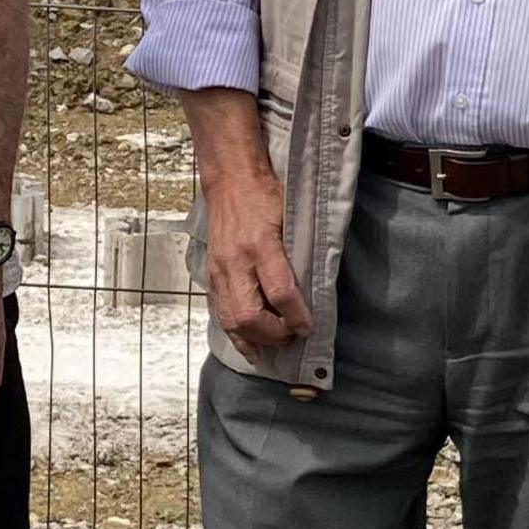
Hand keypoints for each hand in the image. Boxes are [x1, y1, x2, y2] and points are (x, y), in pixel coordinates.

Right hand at [198, 161, 312, 349]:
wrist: (230, 180)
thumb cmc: (265, 195)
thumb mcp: (291, 216)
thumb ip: (300, 250)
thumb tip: (315, 286)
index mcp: (260, 244)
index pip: (279, 291)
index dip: (295, 316)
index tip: (308, 327)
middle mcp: (236, 261)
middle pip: (249, 315)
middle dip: (274, 333)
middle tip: (293, 335)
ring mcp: (220, 271)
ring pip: (232, 320)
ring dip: (256, 340)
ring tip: (276, 346)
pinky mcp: (213, 275)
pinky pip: (221, 314)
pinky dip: (237, 336)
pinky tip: (251, 348)